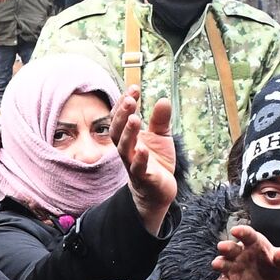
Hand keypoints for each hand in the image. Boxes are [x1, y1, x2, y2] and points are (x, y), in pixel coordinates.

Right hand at [109, 85, 176, 234]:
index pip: (121, 118)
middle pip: (117, 131)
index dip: (124, 104)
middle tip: (129, 100)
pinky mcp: (144, 178)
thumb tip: (163, 99)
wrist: (158, 190)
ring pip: (124, 148)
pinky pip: (139, 168)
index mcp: (129, 138)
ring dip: (128, 133)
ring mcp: (133, 164)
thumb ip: (160, 120)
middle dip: (122, 115)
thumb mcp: (161, 137)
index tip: (134, 88)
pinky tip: (143, 149)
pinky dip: (140, 159)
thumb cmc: (156, 161)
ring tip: (135, 118)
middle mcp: (127, 150)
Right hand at [212, 224, 279, 279]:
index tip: (235, 230)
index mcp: (252, 243)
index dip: (241, 232)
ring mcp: (232, 267)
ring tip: (217, 264)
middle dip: (226, 247)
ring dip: (219, 263)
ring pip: (222, 263)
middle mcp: (238, 253)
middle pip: (230, 248)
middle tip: (222, 246)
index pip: (247, 235)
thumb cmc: (272, 266)